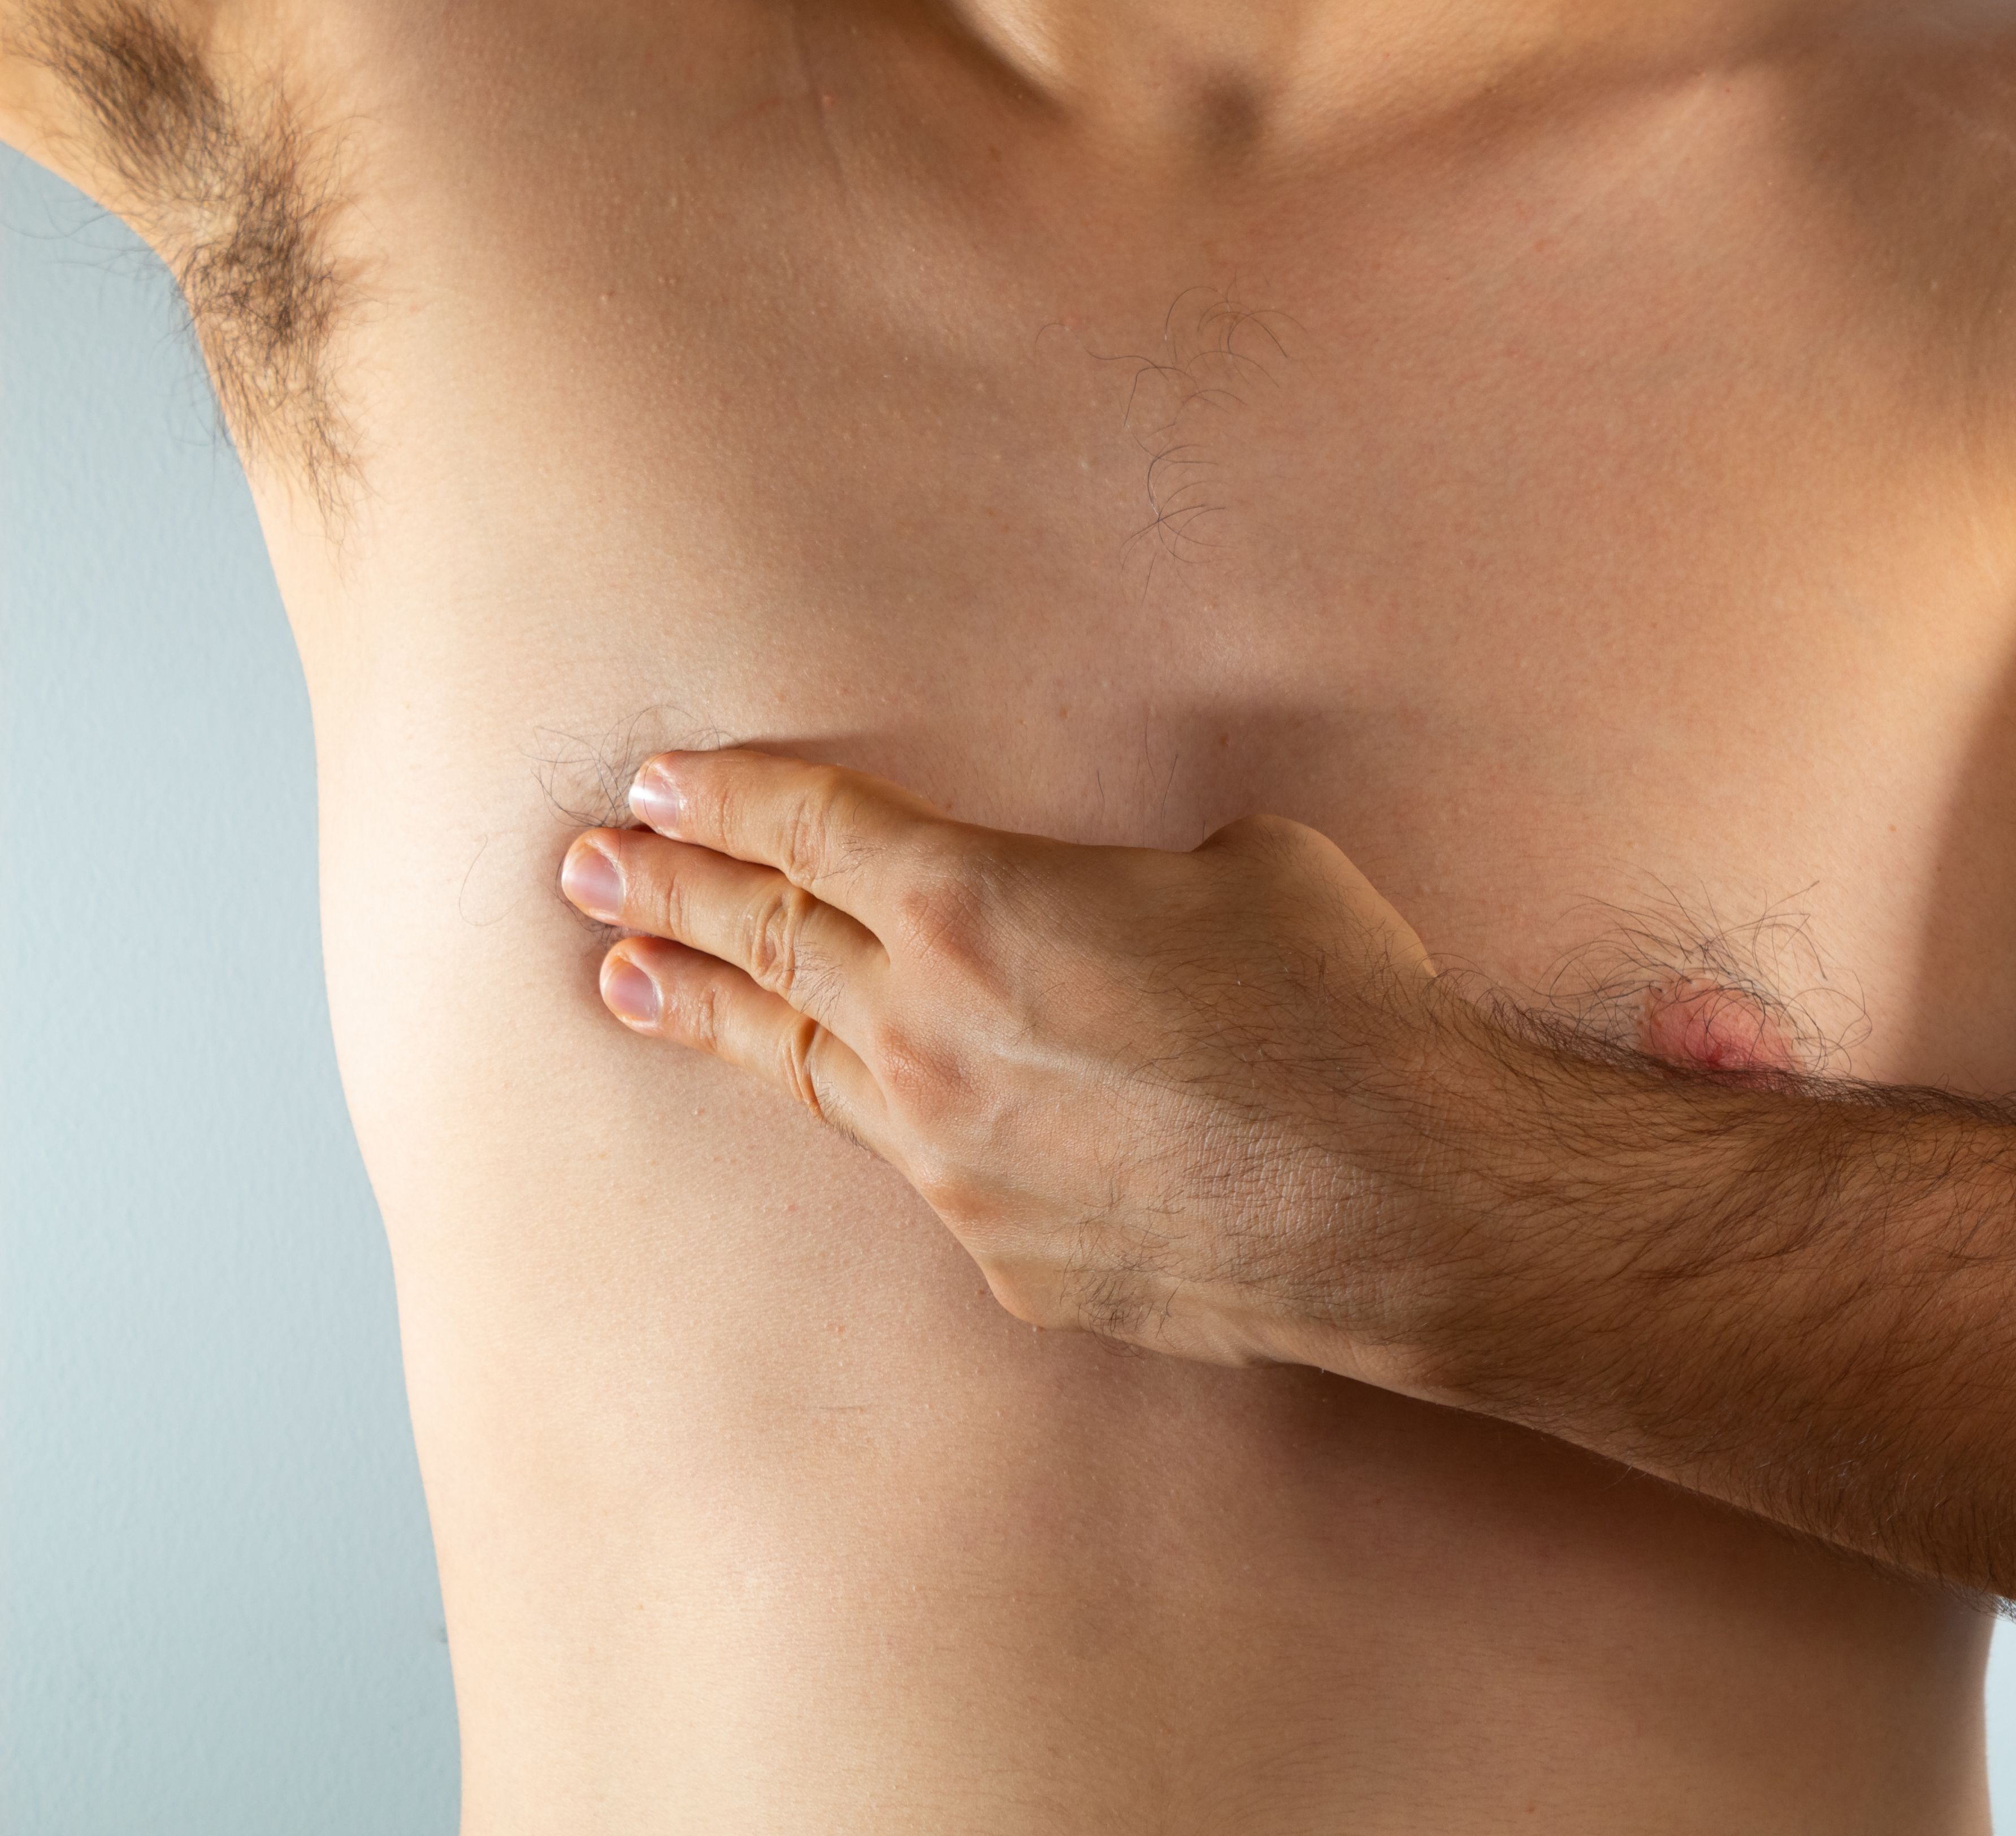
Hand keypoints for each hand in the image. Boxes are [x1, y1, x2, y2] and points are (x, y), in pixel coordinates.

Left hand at [554, 748, 1485, 1381]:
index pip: (810, 830)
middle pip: (766, 945)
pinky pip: (941, 1178)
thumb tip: (1127, 904)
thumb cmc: (1343, 1006)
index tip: (653, 786)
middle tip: (584, 876)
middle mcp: (932, 1033)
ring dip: (714, 1019)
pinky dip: (911, 1133)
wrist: (1403, 1198)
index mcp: (978, 903)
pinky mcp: (1006, 1258)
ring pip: (809, 1073)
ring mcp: (955, 1163)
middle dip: (666, 898)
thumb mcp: (1251, 865)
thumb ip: (1139, 874)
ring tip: (635, 988)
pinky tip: (901, 1120)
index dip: (724, 798)